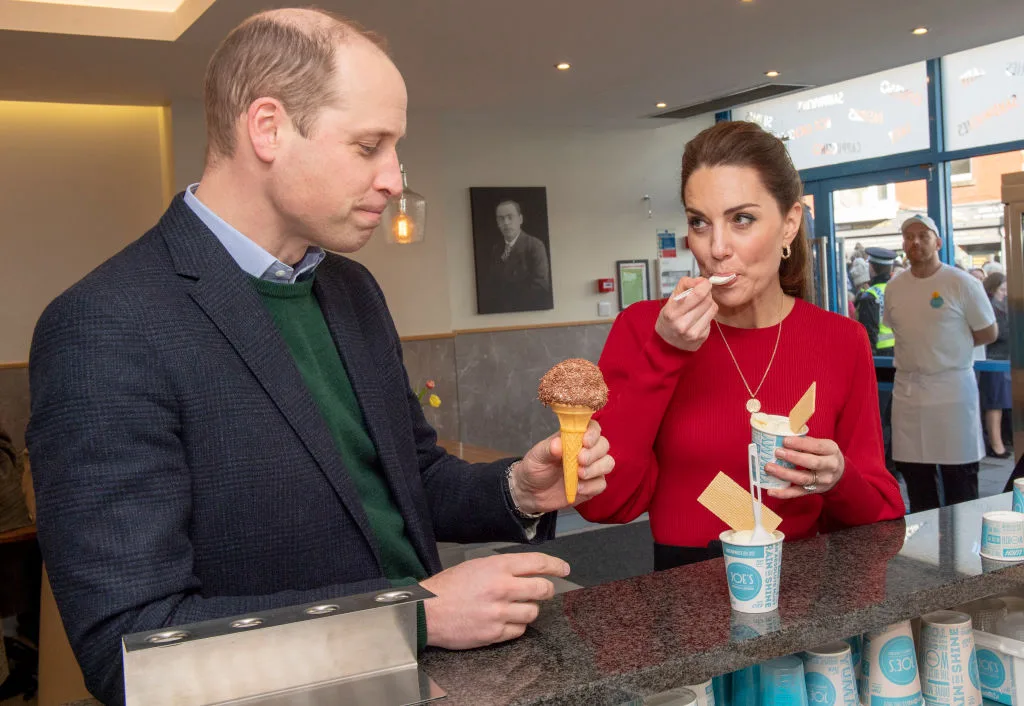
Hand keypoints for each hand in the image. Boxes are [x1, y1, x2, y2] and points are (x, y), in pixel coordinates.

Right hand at [421, 553, 569, 648]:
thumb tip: (528, 571)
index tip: (564, 569)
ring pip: (533, 612)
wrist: (426, 611)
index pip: (538, 563)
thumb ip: (503, 568)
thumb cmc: (448, 587)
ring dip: (529, 609)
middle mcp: (502, 588)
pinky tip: (504, 620)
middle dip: (547, 590)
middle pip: (543, 589)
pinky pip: (519, 631)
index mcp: (497, 567)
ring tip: (514, 607)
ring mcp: (499, 613)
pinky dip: (516, 626)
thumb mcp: (476, 566)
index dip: (556, 565)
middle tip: (544, 590)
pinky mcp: (494, 633)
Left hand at [512, 420, 613, 512]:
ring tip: (579, 475)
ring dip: (596, 469)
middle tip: (580, 460)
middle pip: (603, 445)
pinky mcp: (592, 486)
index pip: (592, 428)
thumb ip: (548, 449)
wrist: (532, 493)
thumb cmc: (535, 468)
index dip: (593, 433)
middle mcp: (586, 450)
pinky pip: (601, 484)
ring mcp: (591, 468)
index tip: (585, 442)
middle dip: (594, 453)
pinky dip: (591, 486)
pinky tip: (578, 488)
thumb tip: (558, 444)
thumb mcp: (536, 456)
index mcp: (573, 438)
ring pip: (608, 463)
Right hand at [655, 277, 717, 351]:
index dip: (704, 285)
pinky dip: (707, 315)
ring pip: (713, 308)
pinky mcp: (702, 337)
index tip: (703, 283)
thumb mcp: (670, 300)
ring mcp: (693, 332)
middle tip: (700, 294)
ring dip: (708, 303)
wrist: (668, 345)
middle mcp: (683, 324)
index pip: (698, 294)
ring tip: (699, 306)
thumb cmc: (669, 319)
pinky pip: (712, 318)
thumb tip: (701, 280)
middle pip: (707, 300)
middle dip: (706, 293)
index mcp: (672, 312)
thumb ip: (684, 285)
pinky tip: (699, 318)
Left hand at [765, 435, 844, 498]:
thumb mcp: (822, 444)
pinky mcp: (813, 491)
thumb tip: (783, 436)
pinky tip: (771, 491)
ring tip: (769, 468)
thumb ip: (806, 441)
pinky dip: (783, 493)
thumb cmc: (825, 455)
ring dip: (784, 474)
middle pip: (812, 463)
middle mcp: (829, 467)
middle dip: (793, 458)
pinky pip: (797, 493)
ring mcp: (822, 481)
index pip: (817, 447)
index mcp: (831, 451)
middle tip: (777, 452)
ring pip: (803, 479)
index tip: (785, 440)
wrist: (840, 474)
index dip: (800, 444)